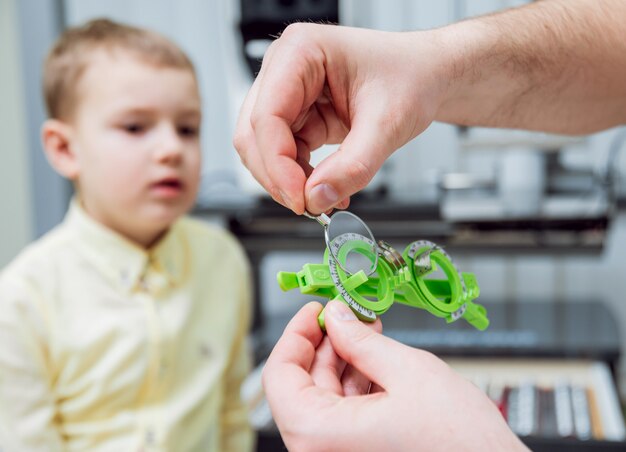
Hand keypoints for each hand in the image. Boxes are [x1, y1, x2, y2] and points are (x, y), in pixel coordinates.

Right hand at [234, 24, 448, 213]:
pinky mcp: (299, 116)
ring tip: (322, 198)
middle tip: (307, 204)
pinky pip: (285, 155)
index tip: (299, 197)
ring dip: (288, 180)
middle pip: (255, 134)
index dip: (277, 164)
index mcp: (301, 52)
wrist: (427, 76)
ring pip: (264, 149)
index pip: (267, 116)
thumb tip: (317, 197)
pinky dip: (300, 178)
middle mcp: (285, 69)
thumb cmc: (411, 76)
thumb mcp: (388, 123)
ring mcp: (289, 94)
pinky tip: (325, 188)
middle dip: (278, 175)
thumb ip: (353, 166)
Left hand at [262, 300, 526, 451]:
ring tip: (368, 331)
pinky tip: (377, 358)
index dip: (295, 334)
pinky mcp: (360, 451)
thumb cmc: (460, 443)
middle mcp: (322, 450)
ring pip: (325, 396)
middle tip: (347, 314)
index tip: (314, 311)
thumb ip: (360, 340)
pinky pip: (344, 412)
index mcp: (320, 435)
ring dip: (344, 359)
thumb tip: (336, 315)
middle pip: (302, 384)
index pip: (279, 375)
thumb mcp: (407, 371)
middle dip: (326, 343)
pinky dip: (357, 382)